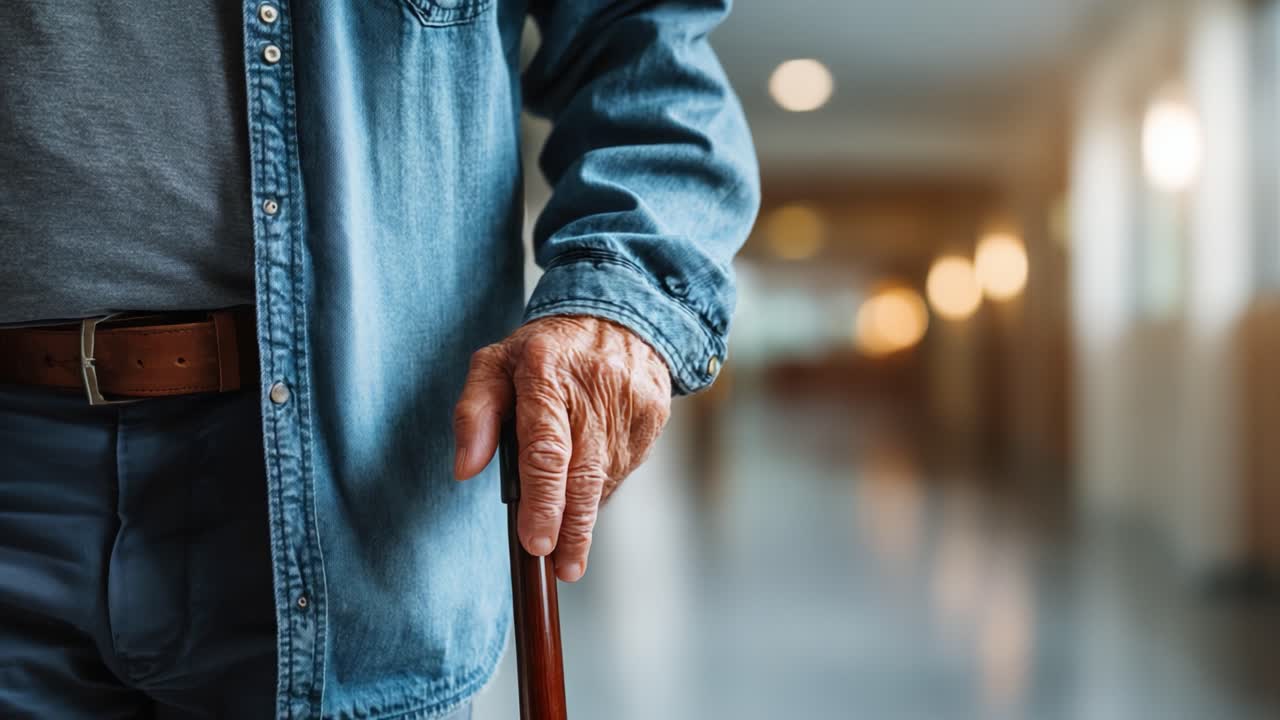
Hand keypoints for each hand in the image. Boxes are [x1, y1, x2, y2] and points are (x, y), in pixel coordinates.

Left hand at [452, 315, 671, 581]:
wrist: (619, 315)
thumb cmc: (544, 351)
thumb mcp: (494, 365)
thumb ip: (474, 414)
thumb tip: (465, 469)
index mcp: (546, 373)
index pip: (546, 450)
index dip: (543, 502)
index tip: (537, 543)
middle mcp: (594, 390)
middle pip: (583, 475)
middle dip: (572, 530)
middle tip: (563, 568)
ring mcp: (630, 405)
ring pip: (605, 478)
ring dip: (584, 514)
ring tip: (568, 540)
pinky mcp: (652, 418)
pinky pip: (623, 469)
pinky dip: (602, 489)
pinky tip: (585, 492)